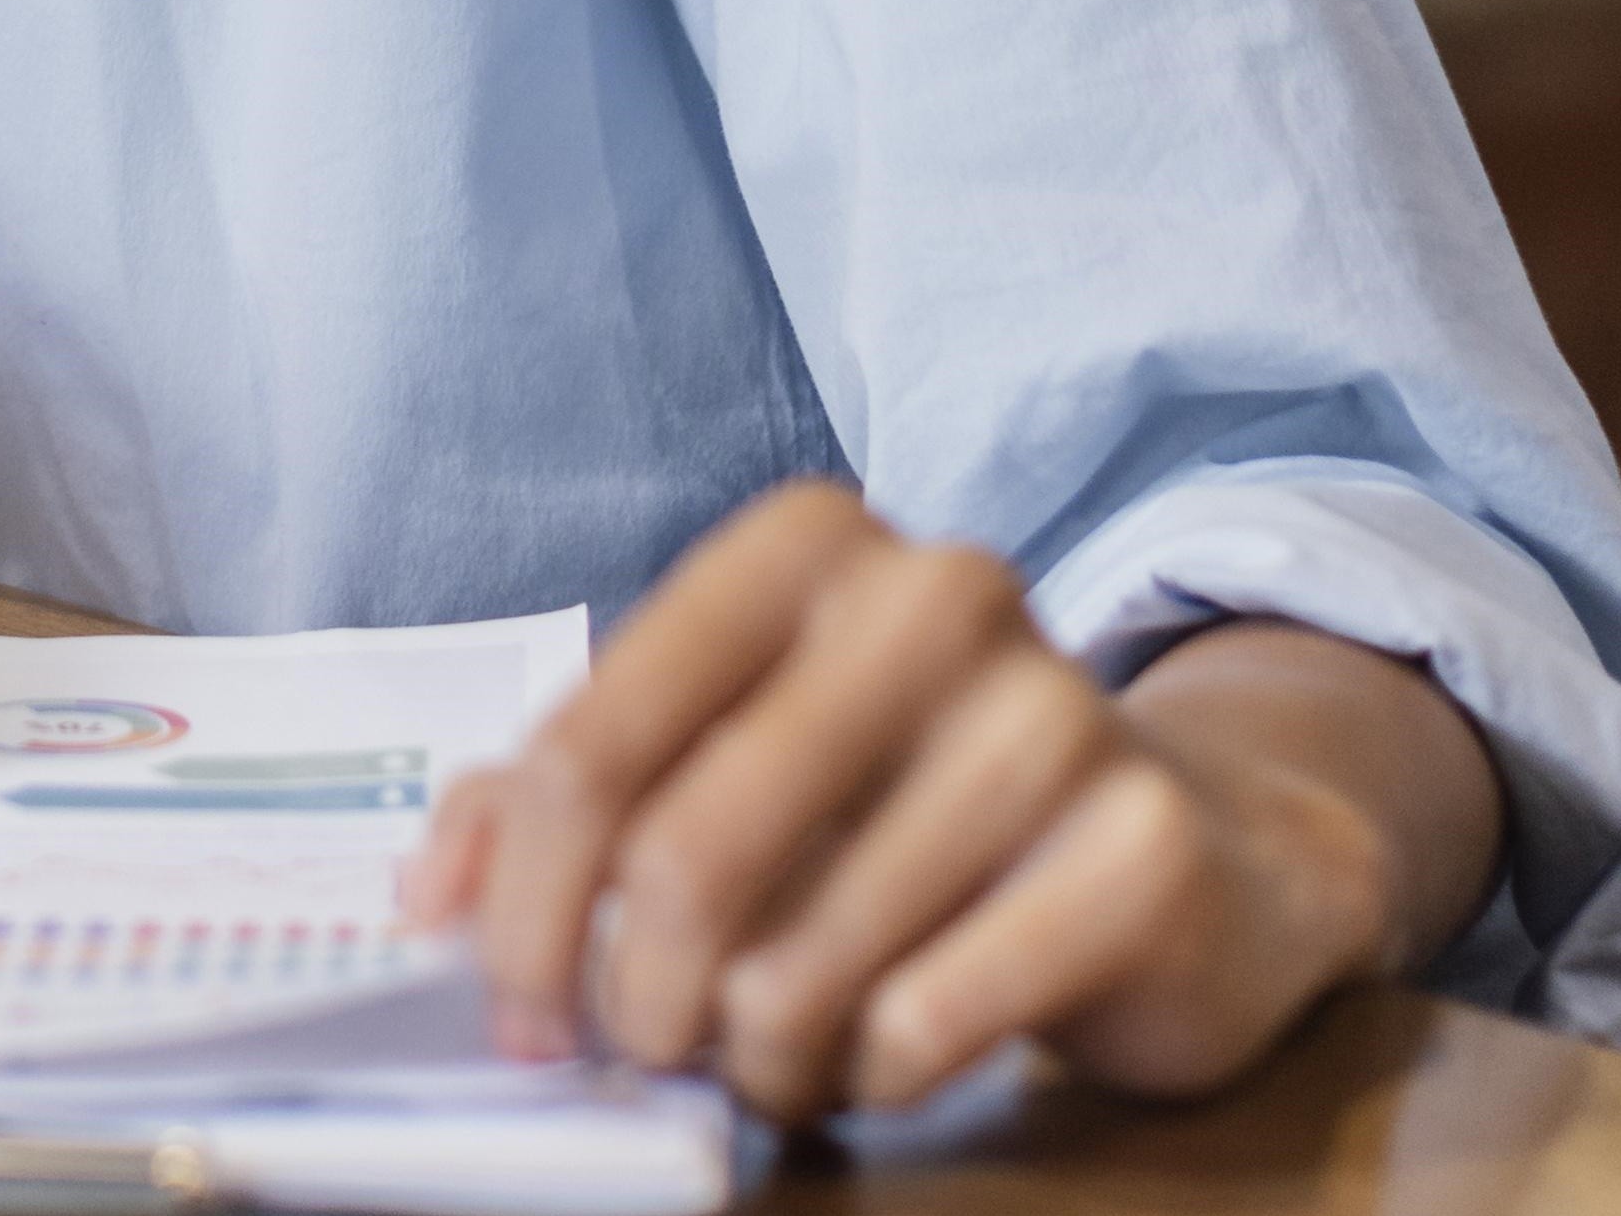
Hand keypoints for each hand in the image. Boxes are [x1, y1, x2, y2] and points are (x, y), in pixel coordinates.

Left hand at [402, 483, 1490, 1118]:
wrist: (1195, 838)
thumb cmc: (906, 796)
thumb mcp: (725, 757)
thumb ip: (556, 800)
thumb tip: (424, 904)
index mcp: (800, 546)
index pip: (589, 747)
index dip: (522, 910)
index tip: (515, 1010)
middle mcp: (933, 595)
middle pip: (682, 858)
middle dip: (634, 1002)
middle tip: (642, 1054)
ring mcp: (1054, 712)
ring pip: (803, 964)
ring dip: (758, 1054)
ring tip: (775, 1055)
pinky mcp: (1141, 846)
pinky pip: (926, 1021)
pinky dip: (873, 1074)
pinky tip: (885, 1054)